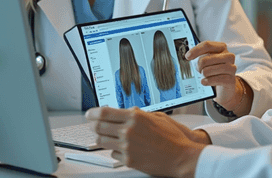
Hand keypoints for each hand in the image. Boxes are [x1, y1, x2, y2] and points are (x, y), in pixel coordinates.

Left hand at [85, 107, 209, 177]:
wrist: (181, 157)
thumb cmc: (173, 137)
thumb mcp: (157, 117)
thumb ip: (139, 113)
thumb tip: (126, 111)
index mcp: (135, 118)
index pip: (104, 112)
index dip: (93, 112)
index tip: (89, 113)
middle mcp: (128, 131)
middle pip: (98, 127)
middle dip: (93, 125)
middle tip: (93, 124)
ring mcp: (127, 147)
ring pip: (101, 141)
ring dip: (101, 137)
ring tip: (107, 136)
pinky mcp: (128, 160)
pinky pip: (113, 153)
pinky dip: (115, 150)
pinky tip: (123, 147)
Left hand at [186, 41, 245, 111]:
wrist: (225, 85)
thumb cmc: (215, 69)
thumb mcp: (208, 59)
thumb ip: (200, 54)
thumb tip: (188, 55)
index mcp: (222, 47)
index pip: (207, 45)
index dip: (195, 50)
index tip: (187, 57)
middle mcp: (229, 56)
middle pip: (205, 59)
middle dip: (198, 66)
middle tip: (199, 70)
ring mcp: (231, 68)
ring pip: (207, 71)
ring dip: (203, 75)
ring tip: (204, 76)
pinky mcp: (231, 80)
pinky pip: (214, 80)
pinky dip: (206, 81)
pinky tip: (204, 81)